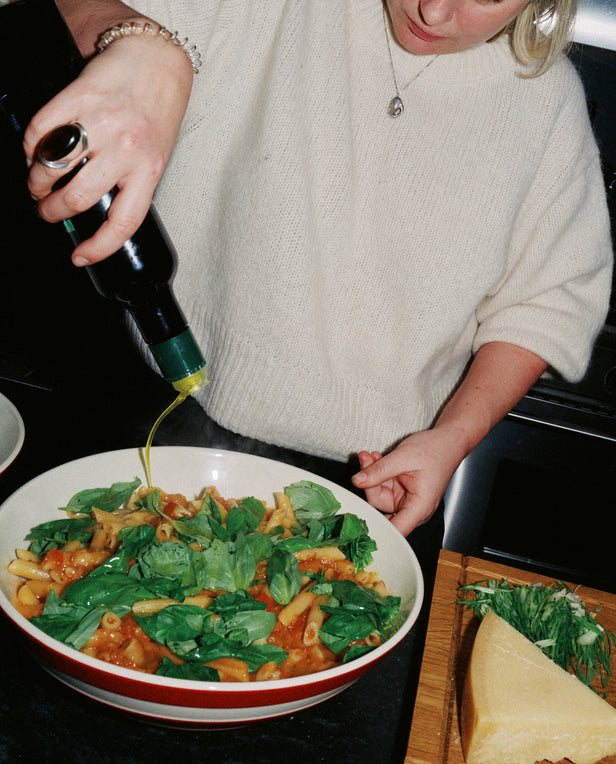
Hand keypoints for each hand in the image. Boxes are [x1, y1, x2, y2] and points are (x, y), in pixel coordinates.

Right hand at [23, 32, 192, 264]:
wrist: (157, 60)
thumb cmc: (158, 112)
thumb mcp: (156, 155)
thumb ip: (133, 183)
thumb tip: (101, 213)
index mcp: (149, 170)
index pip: (123, 222)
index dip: (99, 247)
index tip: (81, 257)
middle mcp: (126, 149)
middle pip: (78, 197)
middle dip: (53, 211)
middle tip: (47, 211)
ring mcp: (101, 123)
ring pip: (54, 166)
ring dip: (37, 182)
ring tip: (37, 184)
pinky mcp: (78, 96)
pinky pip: (41, 129)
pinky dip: (30, 146)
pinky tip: (34, 152)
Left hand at [351, 428, 465, 536]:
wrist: (447, 441)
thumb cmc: (435, 450)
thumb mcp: (403, 457)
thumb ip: (379, 470)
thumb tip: (357, 481)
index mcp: (420, 507)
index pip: (395, 530)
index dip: (375, 527)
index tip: (358, 515)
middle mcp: (413, 508)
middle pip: (380, 508)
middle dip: (370, 483)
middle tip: (366, 460)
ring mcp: (406, 500)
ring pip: (378, 495)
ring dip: (372, 475)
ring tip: (371, 455)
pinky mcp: (401, 492)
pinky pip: (383, 487)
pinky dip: (377, 473)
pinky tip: (377, 459)